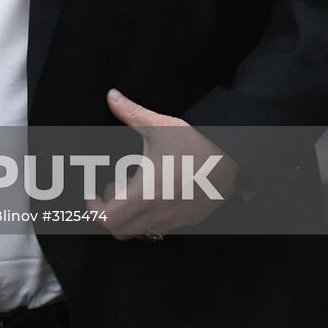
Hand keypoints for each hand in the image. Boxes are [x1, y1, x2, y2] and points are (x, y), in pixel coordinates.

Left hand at [89, 88, 237, 239]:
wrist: (234, 158)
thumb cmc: (195, 143)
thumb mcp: (158, 126)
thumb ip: (130, 113)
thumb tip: (112, 96)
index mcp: (144, 193)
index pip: (107, 219)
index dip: (94, 209)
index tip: (93, 193)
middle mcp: (159, 214)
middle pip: (120, 229)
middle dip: (111, 212)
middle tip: (114, 189)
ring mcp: (176, 221)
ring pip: (142, 231)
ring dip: (132, 215)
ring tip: (135, 190)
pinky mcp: (192, 221)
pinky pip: (164, 229)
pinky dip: (152, 217)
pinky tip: (159, 194)